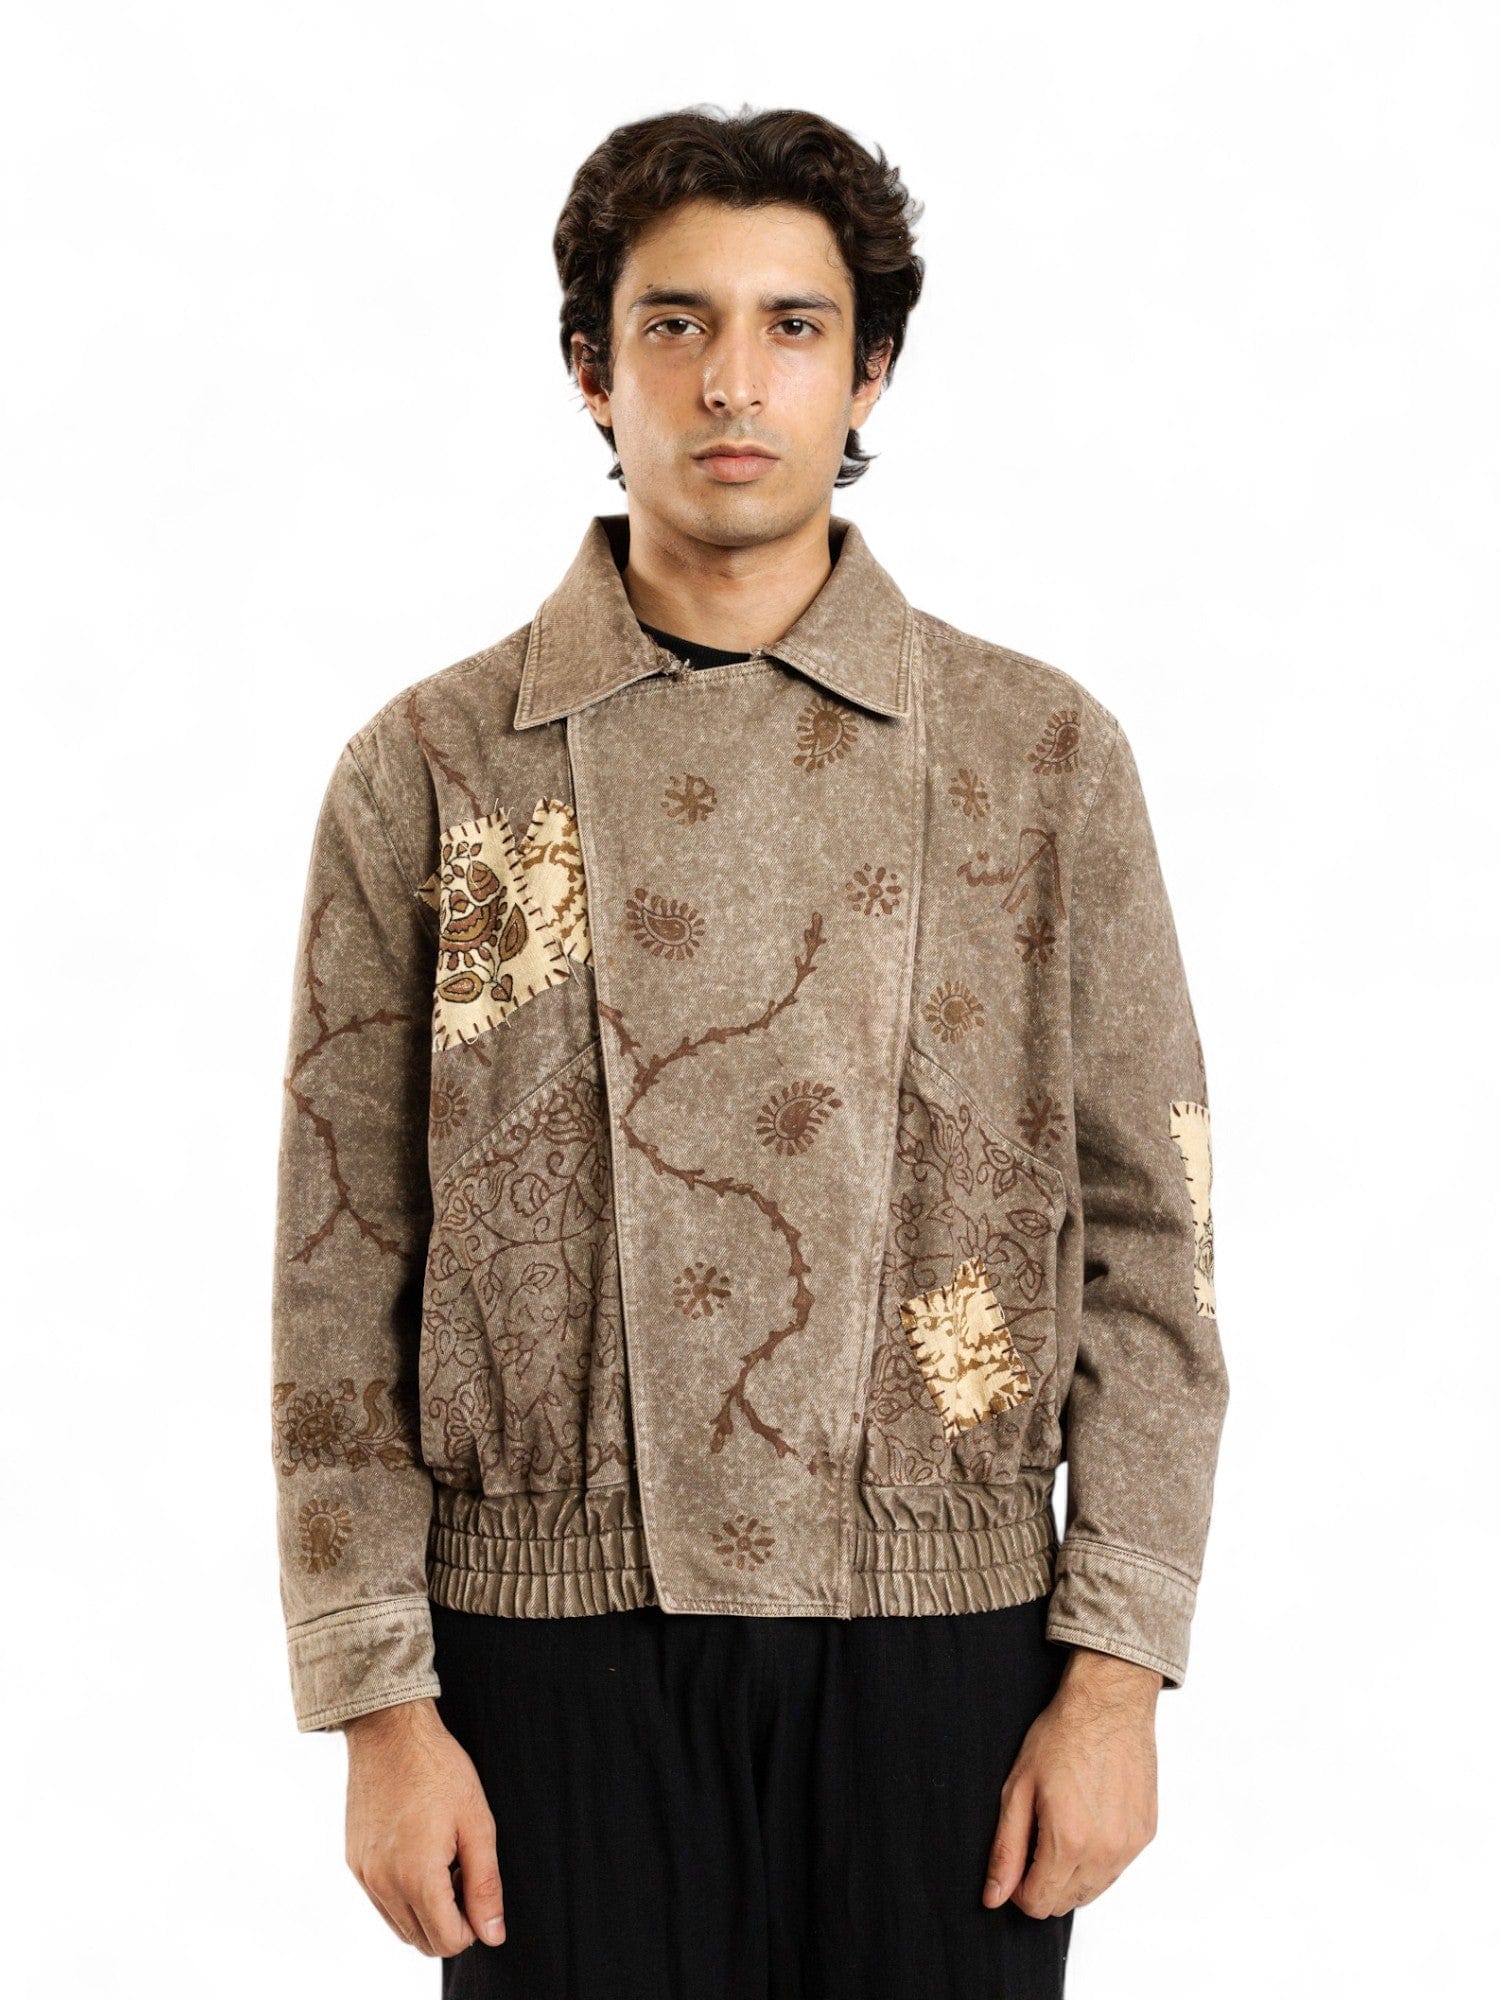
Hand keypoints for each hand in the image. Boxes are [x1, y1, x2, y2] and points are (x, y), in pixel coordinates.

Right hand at [342, 1696, 505, 1957]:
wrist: (391, 1731)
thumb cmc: (440, 1769)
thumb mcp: (477, 1823)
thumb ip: (485, 1885)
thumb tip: (493, 1935)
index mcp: (417, 1875)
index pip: (448, 1941)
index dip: (473, 1925)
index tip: (478, 1888)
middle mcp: (383, 1883)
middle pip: (423, 1940)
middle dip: (451, 1921)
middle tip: (464, 1873)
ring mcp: (364, 1874)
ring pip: (401, 1926)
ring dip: (427, 1910)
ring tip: (445, 1861)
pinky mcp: (354, 1861)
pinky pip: (382, 1902)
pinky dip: (404, 1895)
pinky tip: (421, 1853)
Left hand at [982, 1646, 1160, 1918]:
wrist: (1109, 1703)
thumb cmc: (1060, 1737)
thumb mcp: (1018, 1789)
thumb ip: (1006, 1850)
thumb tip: (994, 1897)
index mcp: (1069, 1843)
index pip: (1039, 1903)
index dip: (1019, 1889)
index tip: (1017, 1859)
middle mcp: (1105, 1853)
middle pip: (1066, 1902)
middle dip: (1044, 1882)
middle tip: (1036, 1838)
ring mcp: (1130, 1845)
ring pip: (1094, 1890)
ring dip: (1072, 1874)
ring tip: (1061, 1827)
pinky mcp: (1146, 1834)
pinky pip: (1117, 1869)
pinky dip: (1098, 1859)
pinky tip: (1088, 1820)